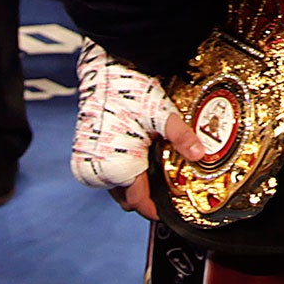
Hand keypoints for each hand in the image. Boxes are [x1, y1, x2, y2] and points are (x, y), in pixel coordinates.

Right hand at [72, 43, 212, 216]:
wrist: (104, 72)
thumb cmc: (129, 91)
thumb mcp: (160, 114)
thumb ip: (181, 136)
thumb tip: (200, 154)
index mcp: (117, 168)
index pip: (138, 202)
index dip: (156, 208)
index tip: (168, 211)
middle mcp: (98, 171)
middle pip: (127, 197)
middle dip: (146, 195)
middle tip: (167, 187)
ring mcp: (88, 163)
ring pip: (116, 186)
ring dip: (132, 182)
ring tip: (153, 169)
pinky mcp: (83, 152)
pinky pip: (105, 172)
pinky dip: (120, 171)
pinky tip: (136, 156)